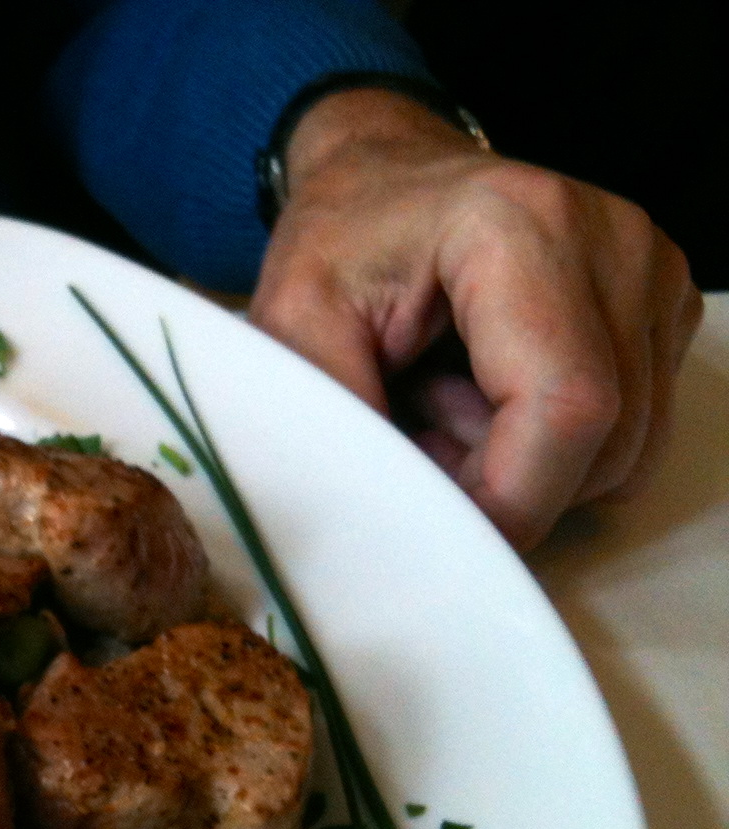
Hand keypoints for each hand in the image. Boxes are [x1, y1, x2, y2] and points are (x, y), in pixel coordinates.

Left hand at [249, 89, 702, 550]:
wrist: (381, 177)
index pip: (567, 406)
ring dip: (527, 465)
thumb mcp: (293, 323)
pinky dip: (553, 442)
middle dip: (507, 485)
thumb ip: (339, 416)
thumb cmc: (339, 241)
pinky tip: (485, 394)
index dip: (512, 497)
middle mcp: (611, 240)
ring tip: (442, 407)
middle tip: (415, 442)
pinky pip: (630, 426)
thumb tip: (386, 513)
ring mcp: (649, 270)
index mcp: (518, 227)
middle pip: (605, 440)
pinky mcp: (659, 303)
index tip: (442, 526)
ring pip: (624, 448)